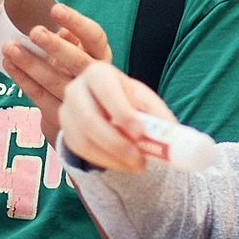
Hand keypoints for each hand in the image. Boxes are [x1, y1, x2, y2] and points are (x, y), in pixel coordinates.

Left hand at [0, 3, 111, 142]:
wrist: (85, 114)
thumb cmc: (79, 71)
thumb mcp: (83, 52)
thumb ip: (73, 39)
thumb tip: (61, 27)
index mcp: (101, 56)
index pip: (94, 36)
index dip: (76, 22)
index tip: (55, 9)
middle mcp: (94, 78)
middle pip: (77, 61)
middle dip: (54, 46)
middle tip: (34, 32)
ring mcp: (78, 99)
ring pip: (53, 80)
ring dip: (30, 63)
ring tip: (9, 48)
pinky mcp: (61, 114)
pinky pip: (39, 96)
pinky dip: (22, 80)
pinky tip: (8, 65)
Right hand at [56, 60, 172, 171]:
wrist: (106, 106)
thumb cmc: (129, 100)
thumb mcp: (145, 102)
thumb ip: (157, 115)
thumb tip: (172, 133)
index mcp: (98, 73)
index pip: (106, 90)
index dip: (122, 112)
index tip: (140, 133)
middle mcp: (76, 89)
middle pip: (89, 119)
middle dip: (116, 143)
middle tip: (140, 160)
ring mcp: (66, 112)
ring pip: (84, 140)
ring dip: (112, 157)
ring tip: (136, 165)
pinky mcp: (66, 132)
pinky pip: (81, 152)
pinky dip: (105, 161)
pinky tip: (123, 163)